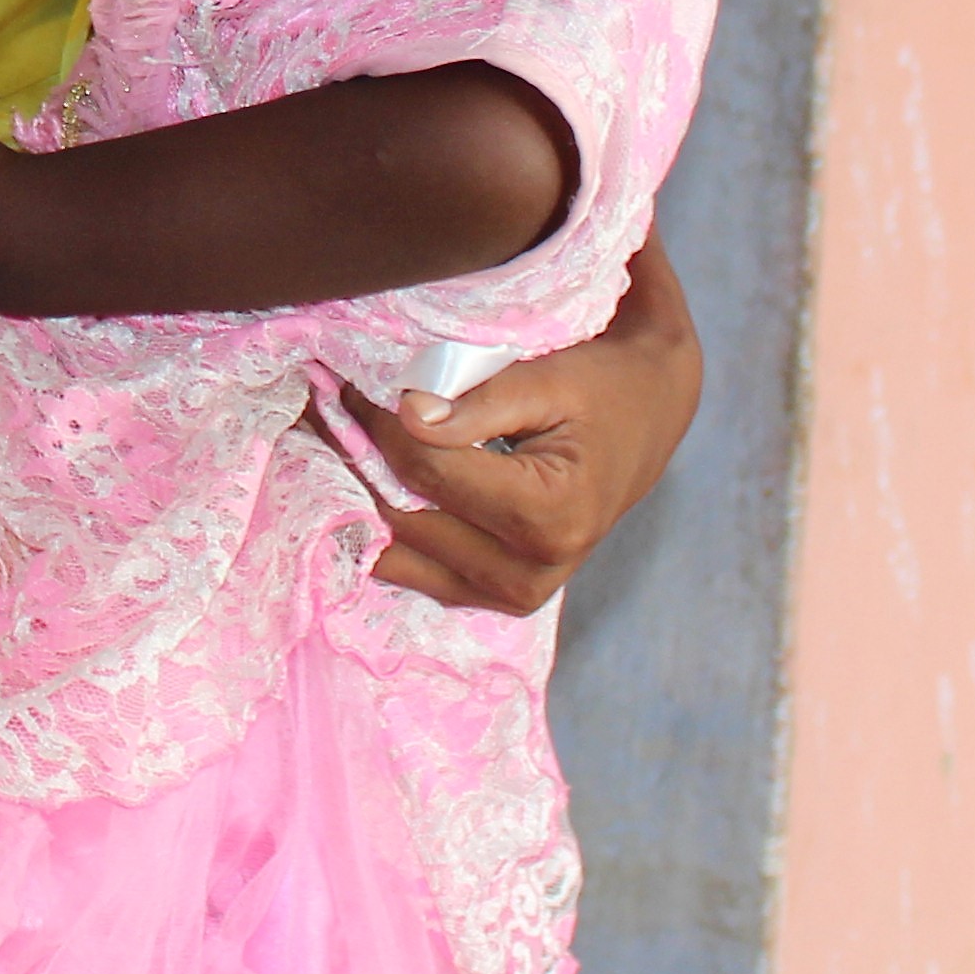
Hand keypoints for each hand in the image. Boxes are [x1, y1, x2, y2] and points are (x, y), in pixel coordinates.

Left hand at [345, 239, 705, 613]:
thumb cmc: (601, 388)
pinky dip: (383, 525)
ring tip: (338, 433)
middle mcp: (533, 572)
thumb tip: (407, 414)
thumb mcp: (550, 378)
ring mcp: (515, 595)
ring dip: (361, 491)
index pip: (426, 468)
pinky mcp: (499, 598)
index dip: (378, 417)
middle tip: (327, 400)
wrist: (647, 417)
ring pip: (399, 547)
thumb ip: (479, 399)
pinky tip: (364, 478)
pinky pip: (416, 570)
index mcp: (551, 516)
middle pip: (406, 514)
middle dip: (359, 455)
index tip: (349, 375)